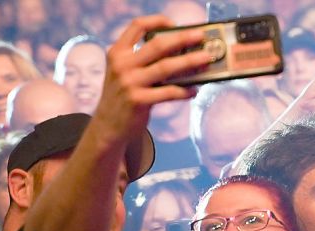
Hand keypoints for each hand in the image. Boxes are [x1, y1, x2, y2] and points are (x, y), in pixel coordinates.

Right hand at [94, 15, 209, 141]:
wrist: (108, 126)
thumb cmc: (123, 96)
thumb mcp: (124, 72)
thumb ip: (143, 60)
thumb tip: (180, 52)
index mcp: (117, 52)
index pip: (137, 26)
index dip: (158, 21)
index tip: (175, 23)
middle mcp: (122, 65)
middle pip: (158, 45)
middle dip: (182, 38)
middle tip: (200, 36)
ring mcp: (130, 83)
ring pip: (166, 67)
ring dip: (190, 62)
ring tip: (206, 59)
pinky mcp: (139, 101)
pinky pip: (168, 92)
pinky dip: (184, 91)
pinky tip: (194, 90)